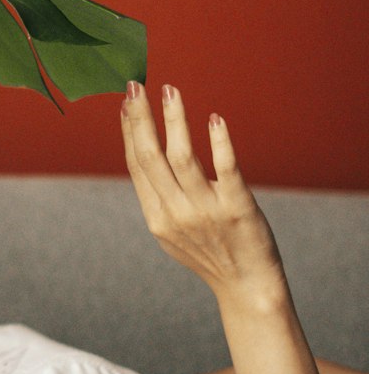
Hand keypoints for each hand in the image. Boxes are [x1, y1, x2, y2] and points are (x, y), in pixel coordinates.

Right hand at [120, 82, 286, 304]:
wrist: (248, 288)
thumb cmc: (211, 254)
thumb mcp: (173, 232)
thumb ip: (160, 197)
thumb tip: (145, 154)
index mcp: (156, 216)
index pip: (137, 164)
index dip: (129, 131)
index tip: (127, 101)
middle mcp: (175, 212)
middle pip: (151, 156)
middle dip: (140, 118)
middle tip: (136, 85)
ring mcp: (206, 211)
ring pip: (182, 158)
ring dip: (174, 120)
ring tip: (170, 91)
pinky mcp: (237, 208)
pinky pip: (226, 170)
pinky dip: (219, 144)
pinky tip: (215, 120)